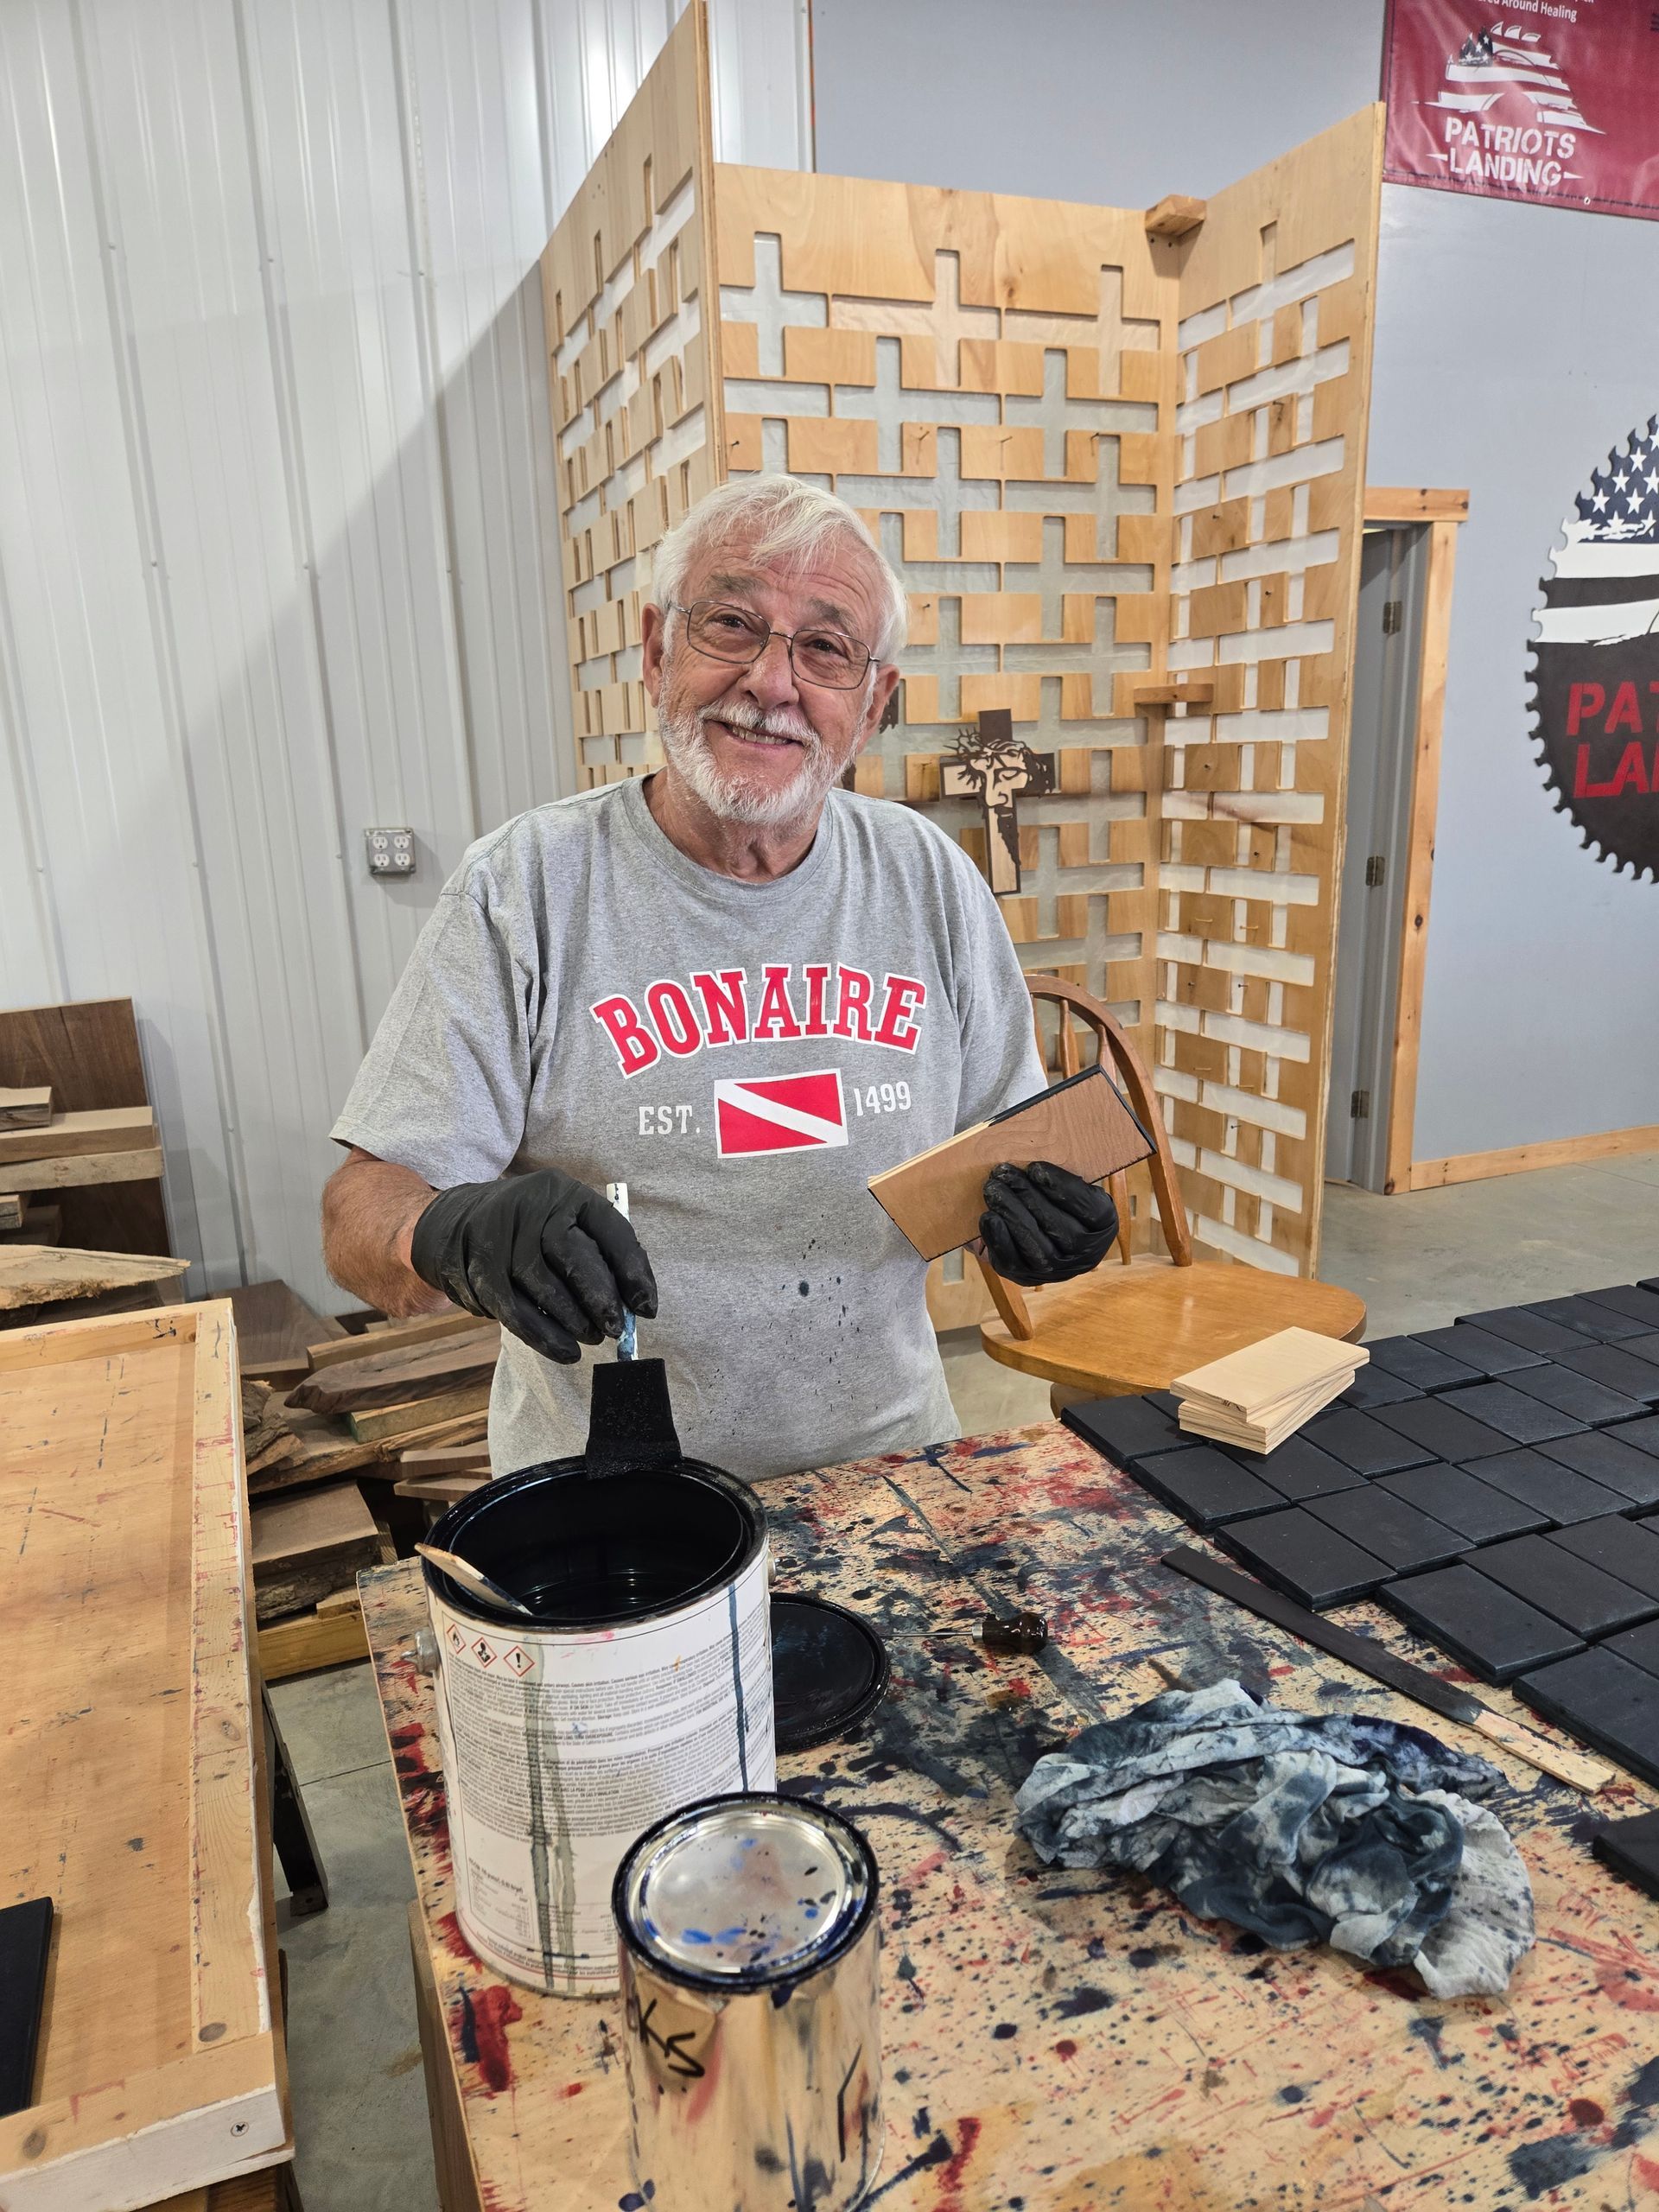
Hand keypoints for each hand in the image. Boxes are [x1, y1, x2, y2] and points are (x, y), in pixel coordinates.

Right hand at [409, 1169, 656, 1362]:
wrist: (456, 1221)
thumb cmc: (529, 1231)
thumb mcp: (564, 1224)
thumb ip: (599, 1257)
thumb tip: (636, 1306)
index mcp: (564, 1193)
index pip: (608, 1227)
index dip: (632, 1269)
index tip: (646, 1307)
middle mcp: (531, 1206)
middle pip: (570, 1252)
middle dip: (598, 1296)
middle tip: (614, 1328)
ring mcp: (498, 1233)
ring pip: (539, 1283)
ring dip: (569, 1320)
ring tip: (590, 1340)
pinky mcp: (476, 1264)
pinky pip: (511, 1306)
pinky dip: (540, 1334)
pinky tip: (562, 1350)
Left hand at [979, 1160, 1117, 1285]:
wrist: (1042, 1233)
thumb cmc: (1058, 1199)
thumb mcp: (1071, 1185)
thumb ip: (1062, 1176)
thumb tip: (1038, 1155)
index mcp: (1104, 1225)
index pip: (1089, 1208)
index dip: (1062, 1188)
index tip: (1035, 1168)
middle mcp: (1086, 1255)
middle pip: (1059, 1227)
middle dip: (1028, 1197)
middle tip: (1004, 1173)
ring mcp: (1057, 1271)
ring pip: (1035, 1245)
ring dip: (1011, 1214)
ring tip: (993, 1189)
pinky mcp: (1026, 1277)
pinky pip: (1012, 1261)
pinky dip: (998, 1238)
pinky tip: (989, 1216)